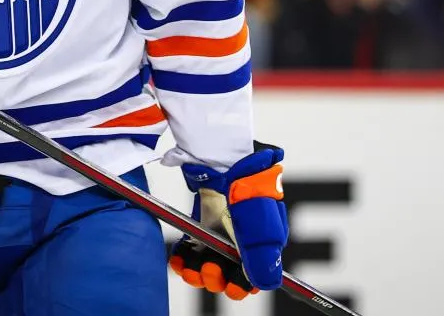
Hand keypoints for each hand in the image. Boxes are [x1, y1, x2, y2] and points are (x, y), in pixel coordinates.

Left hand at [169, 143, 288, 298]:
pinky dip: (182, 258)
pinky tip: (177, 260)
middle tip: (209, 269)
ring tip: (190, 267)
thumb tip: (266, 284)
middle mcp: (241, 238)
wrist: (220, 156)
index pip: (254, 275)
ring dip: (196, 272)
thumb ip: (262, 256)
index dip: (242, 285)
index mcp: (263, 241)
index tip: (230, 286)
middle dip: (216, 278)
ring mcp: (219, 230)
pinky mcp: (200, 222)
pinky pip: (190, 248)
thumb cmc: (246, 187)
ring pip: (206, 264)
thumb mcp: (259, 224)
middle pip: (227, 273)